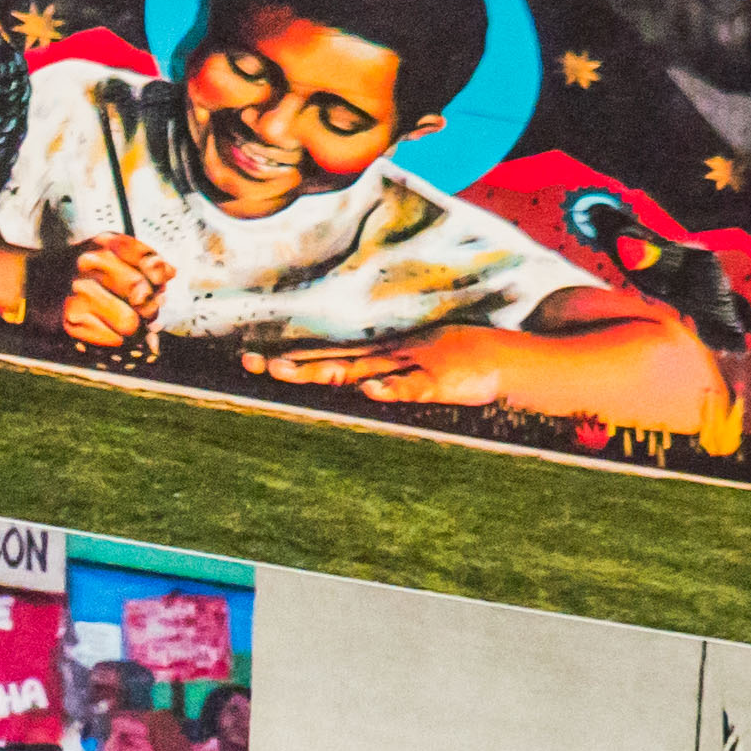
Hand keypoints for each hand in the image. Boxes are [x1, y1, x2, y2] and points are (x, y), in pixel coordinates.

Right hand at [45, 235, 173, 353]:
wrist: (31, 284)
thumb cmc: (78, 270)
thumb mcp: (107, 252)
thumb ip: (141, 259)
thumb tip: (170, 273)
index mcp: (106, 243)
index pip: (151, 264)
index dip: (159, 280)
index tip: (156, 285)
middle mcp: (92, 264)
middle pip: (143, 295)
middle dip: (148, 308)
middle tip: (140, 310)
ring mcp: (80, 292)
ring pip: (131, 322)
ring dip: (133, 328)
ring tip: (123, 322)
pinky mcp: (72, 319)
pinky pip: (113, 339)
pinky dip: (116, 340)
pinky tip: (106, 329)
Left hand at [249, 325, 525, 407]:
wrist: (500, 358)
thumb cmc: (455, 365)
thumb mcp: (414, 375)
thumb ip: (388, 382)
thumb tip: (359, 390)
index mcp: (376, 360)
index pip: (325, 359)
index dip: (290, 360)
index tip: (250, 360)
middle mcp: (383, 359)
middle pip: (330, 363)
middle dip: (292, 365)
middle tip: (252, 364)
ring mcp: (407, 365)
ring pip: (357, 369)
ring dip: (321, 372)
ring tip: (285, 372)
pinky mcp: (435, 379)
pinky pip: (409, 385)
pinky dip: (389, 389)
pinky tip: (368, 392)